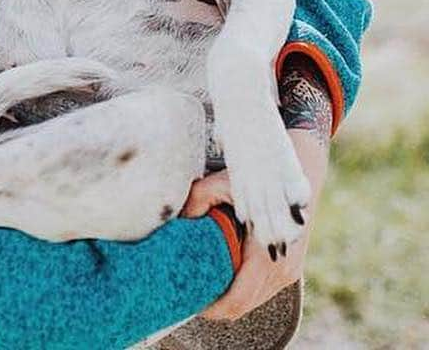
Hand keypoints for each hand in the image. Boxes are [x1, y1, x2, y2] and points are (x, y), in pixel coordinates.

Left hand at [181, 126, 328, 319]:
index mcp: (265, 255)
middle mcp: (280, 271)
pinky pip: (261, 291)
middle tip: (187, 293)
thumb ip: (199, 199)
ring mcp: (287, 273)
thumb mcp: (223, 182)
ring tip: (200, 284)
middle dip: (215, 305)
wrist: (298, 172)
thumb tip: (181, 221)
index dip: (211, 307)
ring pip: (252, 301)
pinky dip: (241, 290)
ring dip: (228, 298)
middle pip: (242, 306)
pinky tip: (221, 275)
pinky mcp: (289, 270)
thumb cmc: (258, 177)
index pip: (237, 300)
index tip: (187, 300)